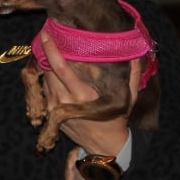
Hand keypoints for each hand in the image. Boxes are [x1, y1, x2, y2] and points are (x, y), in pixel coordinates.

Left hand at [37, 31, 138, 155]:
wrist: (104, 145)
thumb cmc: (116, 119)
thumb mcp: (128, 97)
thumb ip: (131, 74)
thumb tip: (134, 53)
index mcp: (83, 94)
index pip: (60, 67)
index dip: (51, 50)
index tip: (46, 34)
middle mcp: (65, 99)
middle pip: (48, 69)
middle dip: (45, 52)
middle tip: (47, 35)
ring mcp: (55, 106)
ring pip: (44, 77)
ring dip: (45, 63)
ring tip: (49, 48)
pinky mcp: (50, 111)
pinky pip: (44, 88)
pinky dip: (47, 76)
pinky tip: (52, 68)